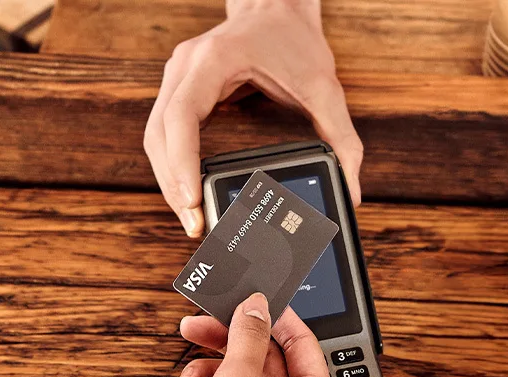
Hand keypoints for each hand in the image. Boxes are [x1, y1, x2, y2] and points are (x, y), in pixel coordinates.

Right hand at [144, 0, 362, 237]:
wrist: (276, 7)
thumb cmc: (294, 40)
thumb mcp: (324, 88)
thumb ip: (341, 139)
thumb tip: (351, 188)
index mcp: (214, 61)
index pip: (181, 116)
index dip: (181, 162)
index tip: (192, 200)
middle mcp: (185, 68)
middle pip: (160, 136)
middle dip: (173, 185)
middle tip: (194, 224)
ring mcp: (178, 78)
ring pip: (155, 139)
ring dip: (168, 181)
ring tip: (190, 218)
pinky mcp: (180, 90)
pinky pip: (164, 135)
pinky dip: (172, 167)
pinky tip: (187, 192)